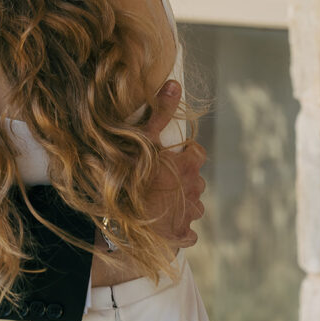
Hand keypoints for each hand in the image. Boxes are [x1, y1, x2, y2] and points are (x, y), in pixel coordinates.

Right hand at [142, 80, 205, 246]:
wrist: (121, 219)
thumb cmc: (131, 176)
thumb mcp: (143, 138)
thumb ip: (161, 112)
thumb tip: (175, 84)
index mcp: (188, 165)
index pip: (198, 154)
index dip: (185, 154)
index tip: (170, 156)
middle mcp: (195, 188)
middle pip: (196, 179)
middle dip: (183, 178)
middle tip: (160, 179)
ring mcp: (190, 214)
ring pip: (193, 204)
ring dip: (182, 202)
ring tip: (159, 201)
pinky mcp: (183, 236)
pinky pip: (188, 231)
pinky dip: (179, 227)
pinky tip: (163, 224)